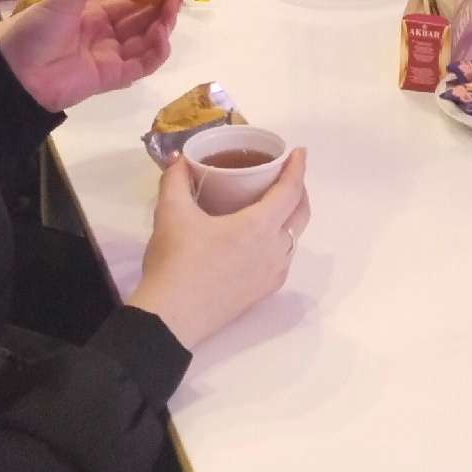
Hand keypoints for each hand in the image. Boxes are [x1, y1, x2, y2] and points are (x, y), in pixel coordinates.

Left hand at [0, 0, 180, 109]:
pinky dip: (156, 51)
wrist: (15, 73)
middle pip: (145, 17)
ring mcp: (112, 55)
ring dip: (163, 25)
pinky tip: (162, 35)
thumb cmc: (35, 31)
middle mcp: (108, 32)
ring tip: (171, 9)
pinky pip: (142, 64)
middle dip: (166, 4)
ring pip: (148, 40)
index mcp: (96, 12)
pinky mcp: (113, 76)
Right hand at [129, 151, 311, 351]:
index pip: (290, 190)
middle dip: (299, 190)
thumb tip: (177, 158)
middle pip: (301, 214)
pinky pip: (284, 258)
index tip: (299, 152)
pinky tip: (263, 238)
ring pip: (294, 238)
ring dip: (291, 217)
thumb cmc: (176, 262)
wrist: (170, 319)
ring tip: (274, 204)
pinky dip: (281, 240)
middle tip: (285, 175)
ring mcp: (273, 274)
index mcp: (259, 226)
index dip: (297, 168)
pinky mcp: (263, 292)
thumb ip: (176, 179)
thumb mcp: (171, 213)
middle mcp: (275, 250)